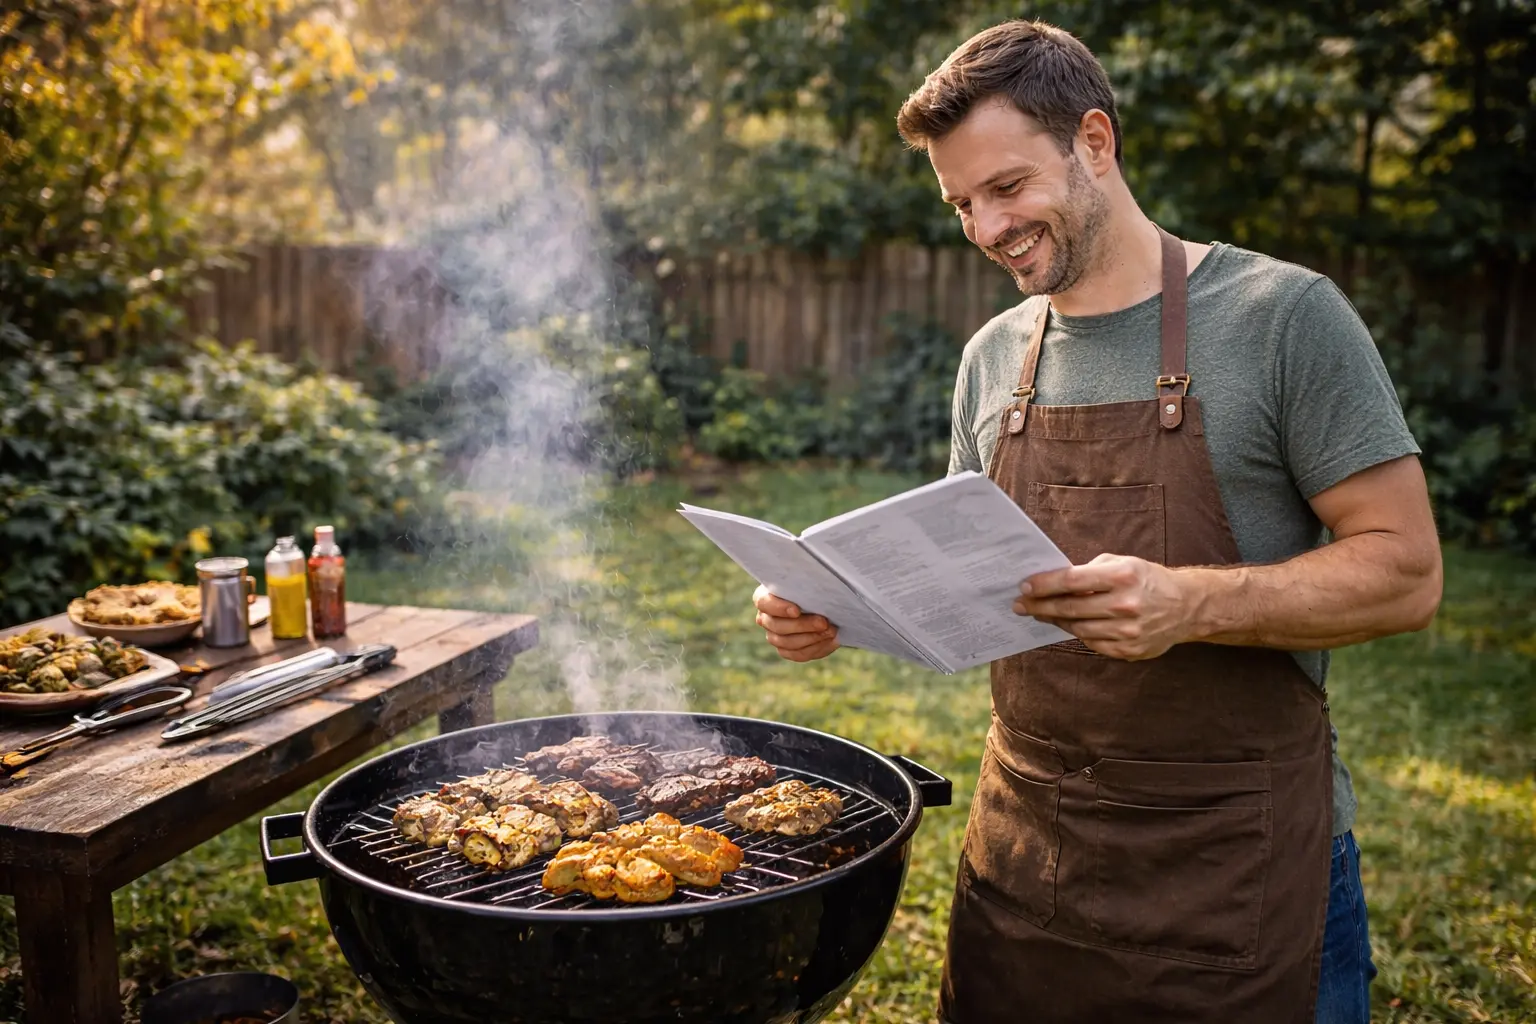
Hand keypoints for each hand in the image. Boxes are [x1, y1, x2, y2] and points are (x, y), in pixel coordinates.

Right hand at [753, 584, 839, 661]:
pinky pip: (798, 654)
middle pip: (777, 626)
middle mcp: (765, 618)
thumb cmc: (814, 585)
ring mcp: (773, 636)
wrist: (823, 603)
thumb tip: (817, 582)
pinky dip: (816, 648)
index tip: (797, 611)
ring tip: (831, 631)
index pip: (764, 603)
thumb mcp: (810, 579)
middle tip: (824, 623)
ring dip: (812, 638)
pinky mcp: (786, 650)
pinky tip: (831, 640)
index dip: (779, 608)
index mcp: (765, 597)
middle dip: (803, 626)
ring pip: (787, 643)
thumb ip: (807, 581)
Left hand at [1015, 553, 1197, 660]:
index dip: (1044, 584)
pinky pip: (1092, 643)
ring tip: (1039, 613)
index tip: (1024, 586)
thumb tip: (1053, 581)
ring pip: (1077, 628)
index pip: (1072, 581)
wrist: (1186, 607)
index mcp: (1123, 577)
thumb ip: (1090, 571)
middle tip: (1019, 605)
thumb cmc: (1147, 580)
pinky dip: (1077, 633)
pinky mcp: (1128, 650)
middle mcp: (1125, 605)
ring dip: (1055, 620)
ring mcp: (1127, 631)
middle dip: (1040, 606)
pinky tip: (1067, 625)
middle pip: (1070, 608)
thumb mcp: (1123, 564)